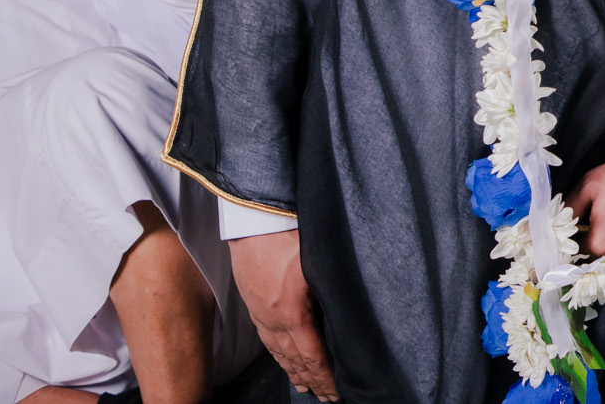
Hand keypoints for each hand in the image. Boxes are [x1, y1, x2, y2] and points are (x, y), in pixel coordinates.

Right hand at [228, 230, 337, 400]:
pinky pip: (267, 341)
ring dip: (297, 373)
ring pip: (280, 354)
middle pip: (296, 361)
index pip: (313, 356)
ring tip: (310, 388)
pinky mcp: (253, 306)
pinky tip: (285, 362)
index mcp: (292, 312)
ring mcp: (261, 315)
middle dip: (315, 381)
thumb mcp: (320, 262)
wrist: (252, 219)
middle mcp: (273, 320)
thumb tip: (351, 311)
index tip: (340, 391)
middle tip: (330, 398)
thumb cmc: (289, 233)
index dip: (327, 376)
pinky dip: (279, 358)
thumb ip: (334, 290)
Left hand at [565, 154, 604, 254]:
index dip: (561, 245)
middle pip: (585, 256)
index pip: (570, 255)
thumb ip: (568, 208)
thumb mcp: (587, 186)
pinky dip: (604, 236)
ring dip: (589, 241)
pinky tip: (602, 220)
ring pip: (599, 250)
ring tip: (584, 222)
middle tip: (568, 226)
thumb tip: (553, 223)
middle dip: (575, 244)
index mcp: (598, 242)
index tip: (556, 234)